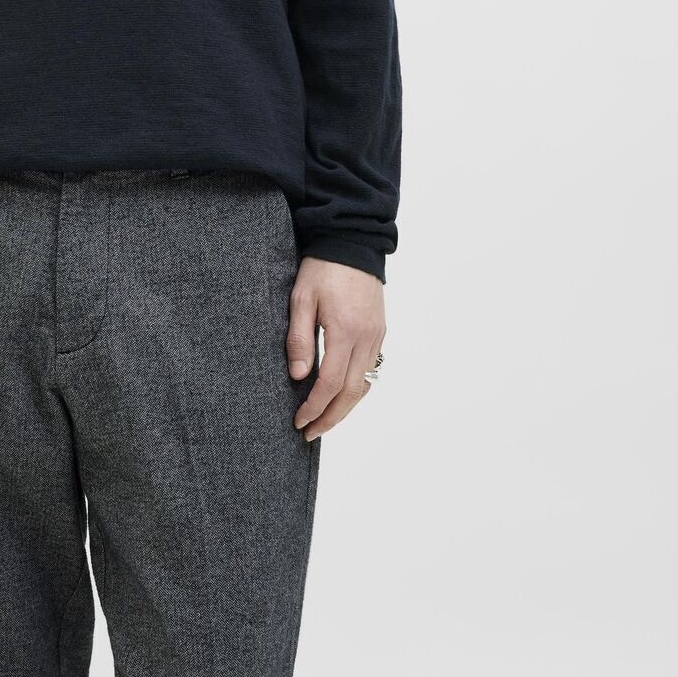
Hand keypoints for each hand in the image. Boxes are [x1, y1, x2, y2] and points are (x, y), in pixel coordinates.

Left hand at [286, 257, 385, 441]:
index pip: (330, 383)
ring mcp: (376, 336)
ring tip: (324, 421)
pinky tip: (341, 396)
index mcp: (344, 330)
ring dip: (345, 408)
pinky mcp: (380, 332)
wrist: (352, 242)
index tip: (298, 420)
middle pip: (351, 392)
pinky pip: (370, 370)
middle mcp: (366, 338)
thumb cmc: (322, 268)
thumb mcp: (301, 298)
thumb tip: (297, 377)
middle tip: (311, 433)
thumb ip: (299, 339)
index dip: (314, 407)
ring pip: (364, 385)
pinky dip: (356, 390)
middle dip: (331, 417)